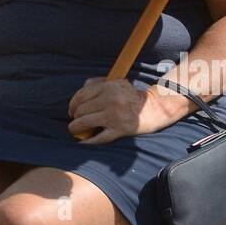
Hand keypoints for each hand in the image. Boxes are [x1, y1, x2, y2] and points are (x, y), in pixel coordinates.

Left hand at [67, 77, 186, 142]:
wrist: (154, 108)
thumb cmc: (131, 95)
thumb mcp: (116, 82)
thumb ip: (97, 83)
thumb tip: (80, 91)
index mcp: (108, 87)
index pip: (81, 96)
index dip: (72, 105)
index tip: (71, 112)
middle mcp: (110, 100)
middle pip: (81, 110)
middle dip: (74, 118)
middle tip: (74, 122)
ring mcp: (114, 116)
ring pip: (86, 123)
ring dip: (76, 129)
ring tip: (75, 131)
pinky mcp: (120, 129)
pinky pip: (99, 137)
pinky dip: (88, 141)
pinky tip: (82, 142)